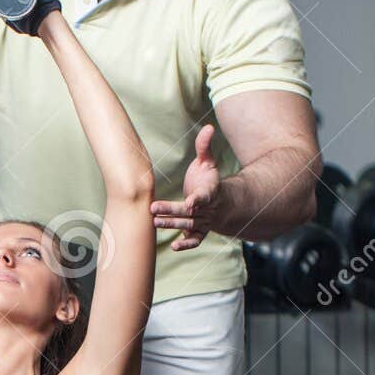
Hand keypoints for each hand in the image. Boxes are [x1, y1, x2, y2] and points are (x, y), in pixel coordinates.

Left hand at [151, 124, 221, 250]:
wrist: (220, 202)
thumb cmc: (209, 180)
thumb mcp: (208, 162)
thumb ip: (204, 147)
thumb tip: (209, 126)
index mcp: (211, 191)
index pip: (205, 196)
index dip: (198, 199)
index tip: (190, 202)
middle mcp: (208, 209)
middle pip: (190, 211)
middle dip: (172, 210)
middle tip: (154, 208)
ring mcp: (204, 222)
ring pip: (189, 225)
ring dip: (172, 225)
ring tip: (155, 222)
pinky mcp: (199, 232)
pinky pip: (195, 240)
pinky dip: (186, 245)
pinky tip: (173, 247)